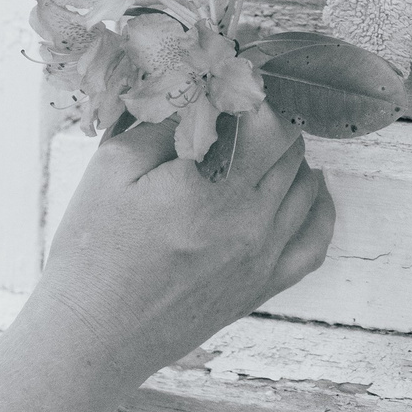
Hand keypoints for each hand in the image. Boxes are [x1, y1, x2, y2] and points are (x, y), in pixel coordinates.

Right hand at [34, 105, 333, 386]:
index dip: (254, 89)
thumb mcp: (112, 168)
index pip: (267, 118)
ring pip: (305, 185)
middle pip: (290, 147)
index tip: (232, 76)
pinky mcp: (262, 286)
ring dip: (289, 154)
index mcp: (210, 187)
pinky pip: (315, 239)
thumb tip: (202, 89)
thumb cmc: (93, 252)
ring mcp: (261, 256)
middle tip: (238, 105)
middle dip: (268, 117)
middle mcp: (248, 221)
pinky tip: (305, 186)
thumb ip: (163, 122)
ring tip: (257, 139)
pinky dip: (317, 205)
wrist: (94, 335)